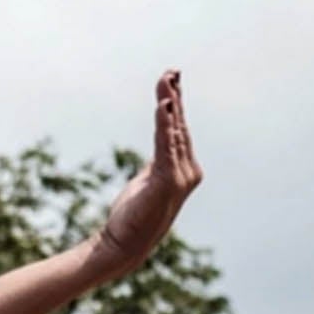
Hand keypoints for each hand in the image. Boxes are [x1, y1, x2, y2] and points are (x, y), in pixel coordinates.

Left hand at [92, 70, 202, 278]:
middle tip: (171, 70)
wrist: (125, 243)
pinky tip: (162, 106)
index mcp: (184, 167)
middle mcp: (188, 170)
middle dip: (174, 96)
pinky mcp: (167, 181)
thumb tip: (162, 138)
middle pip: (179, 125)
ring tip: (166, 80)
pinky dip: (164, 124)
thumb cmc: (134, 214)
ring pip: (173, 132)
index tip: (172, 78)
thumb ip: (159, 159)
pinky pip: (164, 145)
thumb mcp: (150, 179)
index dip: (176, 103)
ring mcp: (180, 176)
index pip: (179, 129)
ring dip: (168, 104)